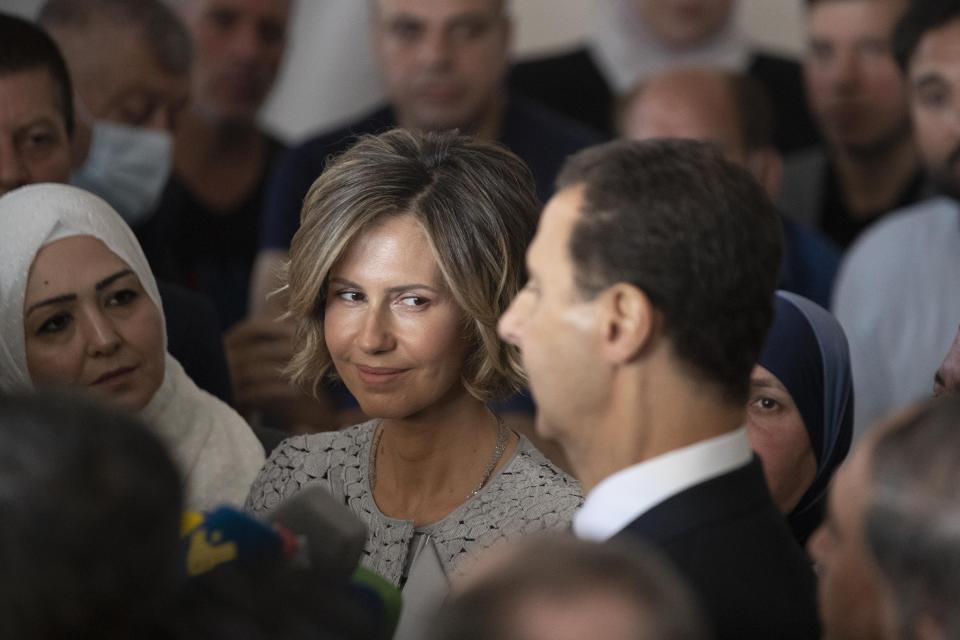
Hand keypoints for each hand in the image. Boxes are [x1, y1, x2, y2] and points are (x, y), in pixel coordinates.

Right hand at [224, 316, 334, 431]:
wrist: (244, 401)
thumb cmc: (259, 367)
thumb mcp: (261, 345)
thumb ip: (275, 328)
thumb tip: (296, 306)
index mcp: (232, 340)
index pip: (252, 328)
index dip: (277, 328)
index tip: (299, 331)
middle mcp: (225, 358)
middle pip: (257, 350)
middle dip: (286, 351)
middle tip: (309, 353)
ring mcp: (227, 379)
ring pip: (256, 371)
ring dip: (283, 371)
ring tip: (306, 372)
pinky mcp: (235, 399)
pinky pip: (256, 393)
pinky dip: (278, 390)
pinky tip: (295, 391)